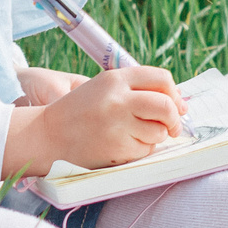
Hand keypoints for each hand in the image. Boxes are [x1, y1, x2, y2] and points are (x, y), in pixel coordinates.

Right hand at [2, 65, 185, 177]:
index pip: (161, 78)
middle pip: (166, 105)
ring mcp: (119, 124)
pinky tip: (121, 145)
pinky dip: (141, 149)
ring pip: (159, 131)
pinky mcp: (118, 147)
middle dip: (174, 118)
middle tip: (172, 126)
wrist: (47, 136)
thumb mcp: (104, 88)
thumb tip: (179, 101)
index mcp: (115, 78)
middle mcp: (119, 99)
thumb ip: (137, 90)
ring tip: (134, 135)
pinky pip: (146, 149)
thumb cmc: (79, 112)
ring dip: (155, 136)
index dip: (173, 93)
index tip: (176, 104)